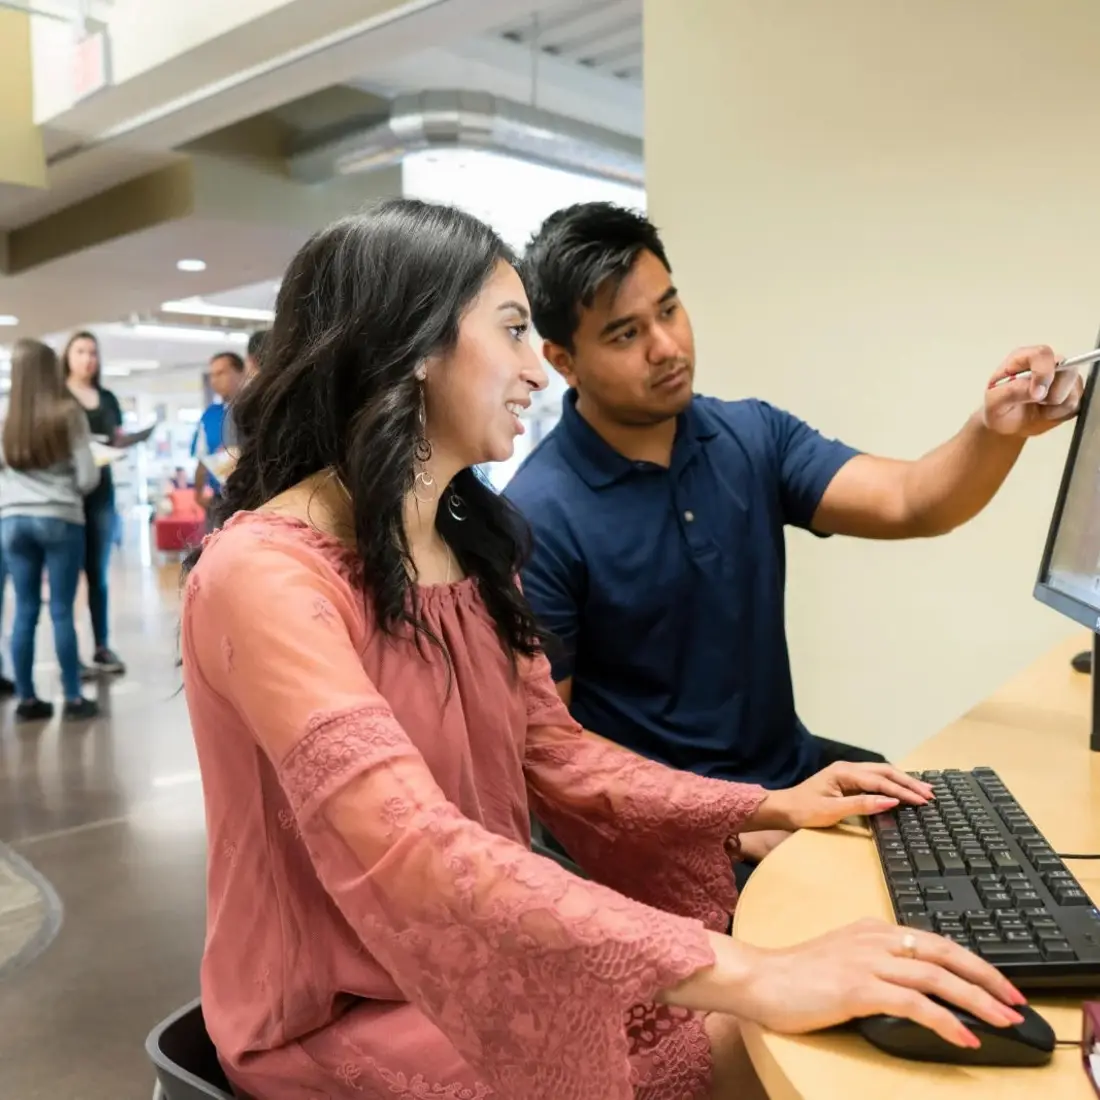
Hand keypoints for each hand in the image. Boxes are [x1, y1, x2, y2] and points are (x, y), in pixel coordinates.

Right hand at [734, 919, 1026, 1047]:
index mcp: (872, 929)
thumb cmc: (796, 975)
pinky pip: (912, 1002)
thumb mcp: (843, 958)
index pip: (935, 940)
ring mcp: (866, 961)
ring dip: (976, 1000)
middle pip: (944, 952)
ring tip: (1003, 1021)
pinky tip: (962, 1037)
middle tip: (1016, 1000)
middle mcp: (874, 939)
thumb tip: (916, 985)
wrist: (759, 978)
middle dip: (987, 976)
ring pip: (935, 975)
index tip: (998, 984)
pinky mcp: (857, 988)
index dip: (973, 962)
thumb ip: (877, 962)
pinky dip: (944, 1020)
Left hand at [752, 761, 932, 831]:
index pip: (880, 781)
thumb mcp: (833, 811)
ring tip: (922, 790)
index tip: (922, 800)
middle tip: (929, 794)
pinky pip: (874, 778)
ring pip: (880, 773)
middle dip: (908, 782)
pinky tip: (900, 789)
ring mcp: (847, 773)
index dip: (902, 790)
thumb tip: (891, 800)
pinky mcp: (846, 781)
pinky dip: (890, 783)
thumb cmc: (804, 811)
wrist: (782, 809)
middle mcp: (847, 768)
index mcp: (844, 772)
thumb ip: (863, 804)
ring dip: (901, 781)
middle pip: (884, 772)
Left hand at [982, 345, 1081, 437]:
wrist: (1005, 426)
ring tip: (1038, 407)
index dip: (1043, 372)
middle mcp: (1046, 364)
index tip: (1036, 394)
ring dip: (1055, 405)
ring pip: (1074, 388)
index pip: (1042, 354)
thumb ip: (1012, 392)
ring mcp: (1061, 378)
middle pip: (1067, 369)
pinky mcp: (1071, 394)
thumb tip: (1038, 391)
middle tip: (1035, 401)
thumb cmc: (997, 409)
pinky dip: (1060, 413)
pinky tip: (1046, 412)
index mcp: (1023, 359)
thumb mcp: (994, 402)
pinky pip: (1076, 404)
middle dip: (1053, 392)